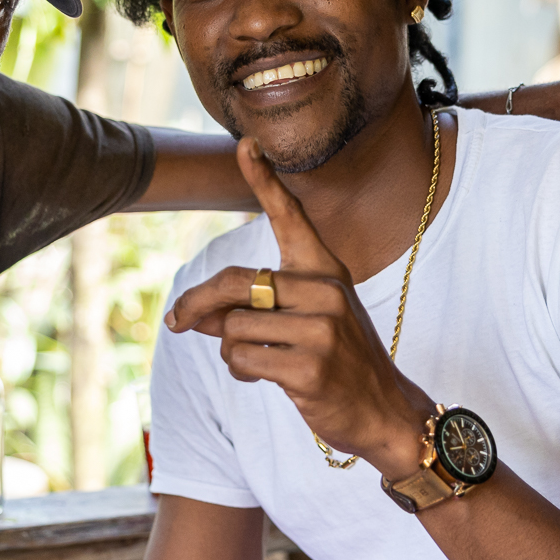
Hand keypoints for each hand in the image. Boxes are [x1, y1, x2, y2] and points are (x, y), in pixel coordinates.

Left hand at [166, 138, 433, 476]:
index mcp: (326, 271)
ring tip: (256, 361)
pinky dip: (240, 371)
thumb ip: (252, 309)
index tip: (245, 146)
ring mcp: (322, 328)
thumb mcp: (302, 324)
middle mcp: (326, 291)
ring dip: (229, 350)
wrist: (383, 413)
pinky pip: (242, 358)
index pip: (292, 218)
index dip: (265, 182)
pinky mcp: (310, 365)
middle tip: (177, 321)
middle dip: (197, 303)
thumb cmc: (336, 363)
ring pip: (233, 327)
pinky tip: (264, 378)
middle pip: (236, 282)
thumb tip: (196, 312)